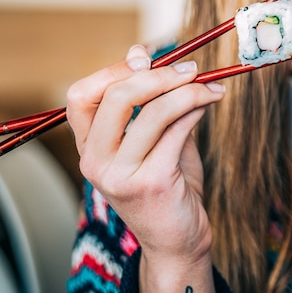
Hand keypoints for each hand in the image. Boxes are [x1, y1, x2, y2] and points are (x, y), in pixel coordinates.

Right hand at [66, 44, 224, 290]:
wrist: (177, 240)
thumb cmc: (165, 185)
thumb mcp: (150, 139)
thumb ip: (146, 100)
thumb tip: (140, 52)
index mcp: (88, 147)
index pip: (80, 95)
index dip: (112, 70)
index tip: (145, 59)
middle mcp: (95, 161)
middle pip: (116, 97)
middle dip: (158, 75)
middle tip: (190, 69)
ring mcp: (120, 175)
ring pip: (153, 112)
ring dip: (188, 91)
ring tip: (211, 87)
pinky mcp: (151, 183)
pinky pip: (177, 130)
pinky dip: (198, 109)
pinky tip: (211, 103)